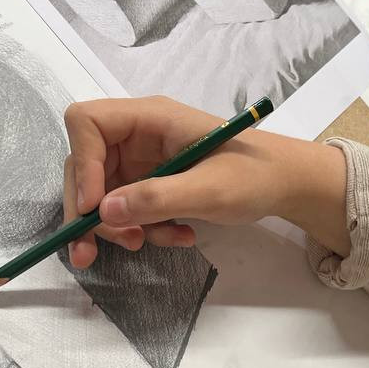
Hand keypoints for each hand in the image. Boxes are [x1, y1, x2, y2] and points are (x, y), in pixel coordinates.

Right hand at [61, 96, 351, 268]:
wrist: (286, 184)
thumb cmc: (255, 174)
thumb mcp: (209, 189)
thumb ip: (156, 198)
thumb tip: (102, 212)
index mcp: (150, 117)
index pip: (86, 122)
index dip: (82, 164)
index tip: (94, 207)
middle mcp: (138, 135)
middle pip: (85, 165)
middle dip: (89, 210)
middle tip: (92, 250)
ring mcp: (142, 160)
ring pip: (103, 194)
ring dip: (118, 225)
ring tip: (146, 243)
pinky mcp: (152, 184)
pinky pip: (128, 209)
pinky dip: (143, 229)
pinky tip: (176, 236)